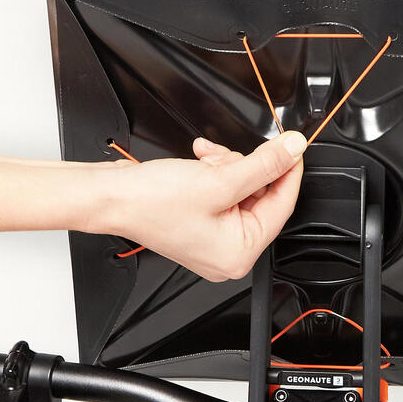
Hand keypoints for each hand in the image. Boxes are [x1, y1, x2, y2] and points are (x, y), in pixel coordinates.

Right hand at [103, 131, 306, 280]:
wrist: (108, 197)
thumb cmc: (151, 202)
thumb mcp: (220, 178)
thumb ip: (264, 164)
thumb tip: (293, 150)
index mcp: (239, 254)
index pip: (282, 206)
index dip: (289, 171)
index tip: (294, 147)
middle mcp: (229, 253)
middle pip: (261, 197)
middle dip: (245, 168)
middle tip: (227, 155)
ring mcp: (214, 240)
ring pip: (242, 190)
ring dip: (227, 166)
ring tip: (206, 160)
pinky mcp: (201, 224)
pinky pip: (223, 193)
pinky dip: (215, 173)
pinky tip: (200, 162)